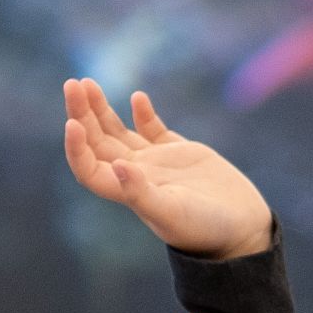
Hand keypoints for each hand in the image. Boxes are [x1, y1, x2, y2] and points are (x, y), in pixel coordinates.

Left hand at [65, 82, 275, 260]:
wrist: (241, 229)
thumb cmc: (205, 229)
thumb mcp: (173, 213)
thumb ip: (141, 192)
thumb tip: (116, 165)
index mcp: (128, 191)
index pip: (89, 167)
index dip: (76, 147)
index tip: (72, 122)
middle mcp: (136, 175)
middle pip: (97, 142)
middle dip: (83, 114)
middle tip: (73, 84)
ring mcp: (156, 163)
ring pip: (118, 132)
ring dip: (101, 109)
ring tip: (86, 83)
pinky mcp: (179, 153)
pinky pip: (152, 129)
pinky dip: (142, 113)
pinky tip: (137, 97)